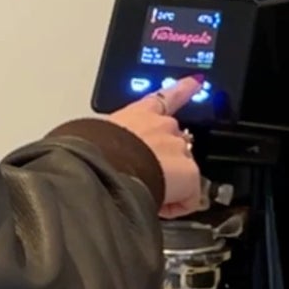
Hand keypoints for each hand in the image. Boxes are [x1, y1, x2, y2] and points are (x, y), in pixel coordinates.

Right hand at [108, 77, 204, 218]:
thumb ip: (107, 140)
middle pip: (175, 143)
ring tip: (146, 194)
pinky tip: (158, 207)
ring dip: (169, 184)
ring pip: (181, 171)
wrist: (105, 168)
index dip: (183, 89)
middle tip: (147, 179)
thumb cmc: (93, 153)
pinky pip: (188, 197)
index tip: (196, 82)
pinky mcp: (190, 173)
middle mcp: (163, 126)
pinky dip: (176, 206)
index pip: (165, 97)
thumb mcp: (95, 137)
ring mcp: (178, 147)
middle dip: (166, 162)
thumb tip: (94, 154)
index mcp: (139, 114)